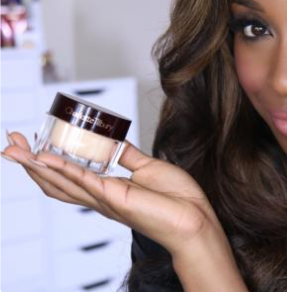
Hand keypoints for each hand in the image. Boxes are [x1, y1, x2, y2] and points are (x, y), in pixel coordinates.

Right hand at [2, 131, 226, 256]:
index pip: (67, 176)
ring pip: (61, 182)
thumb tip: (113, 141)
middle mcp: (100, 197)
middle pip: (55, 181)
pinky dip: (62, 167)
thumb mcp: (147, 167)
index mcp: (107, 190)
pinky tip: (44, 156)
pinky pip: (83, 180)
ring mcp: (105, 199)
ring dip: (35, 165)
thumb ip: (126, 156)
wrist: (195, 218)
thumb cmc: (177, 199)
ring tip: (14, 148)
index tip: (30, 142)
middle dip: (29, 162)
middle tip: (10, 142)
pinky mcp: (115, 197)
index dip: (45, 161)